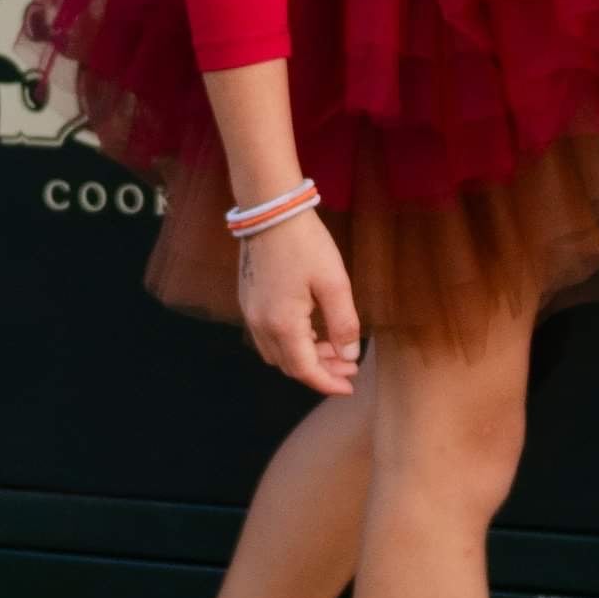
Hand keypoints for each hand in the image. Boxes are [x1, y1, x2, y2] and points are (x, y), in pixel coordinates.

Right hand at [237, 209, 361, 392]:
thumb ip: (343, 324)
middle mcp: (261, 325)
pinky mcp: (249, 300)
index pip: (305, 370)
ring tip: (333, 350)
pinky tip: (311, 332)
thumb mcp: (334, 283)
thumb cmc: (305, 243)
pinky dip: (291, 343)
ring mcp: (251, 313)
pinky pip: (268, 336)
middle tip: (348, 368)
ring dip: (305, 358)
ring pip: (277, 353)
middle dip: (320, 371)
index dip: (328, 383)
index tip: (349, 387)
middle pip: (290, 366)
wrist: (270, 211)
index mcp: (283, 324)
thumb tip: (348, 356)